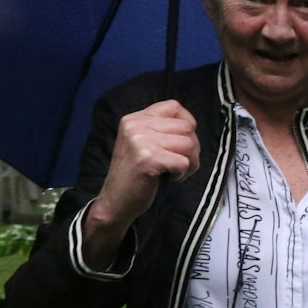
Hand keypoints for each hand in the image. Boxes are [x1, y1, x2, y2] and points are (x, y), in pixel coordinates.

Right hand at [83, 101, 197, 255]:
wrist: (115, 201)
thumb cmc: (135, 174)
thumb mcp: (142, 143)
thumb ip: (160, 129)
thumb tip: (191, 125)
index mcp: (134, 119)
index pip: (174, 106)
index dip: (187, 123)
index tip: (182, 141)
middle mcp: (135, 125)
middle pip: (186, 127)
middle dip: (192, 148)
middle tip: (178, 163)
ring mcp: (140, 141)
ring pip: (189, 144)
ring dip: (189, 162)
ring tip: (173, 171)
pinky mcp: (148, 159)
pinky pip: (184, 162)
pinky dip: (181, 174)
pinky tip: (168, 179)